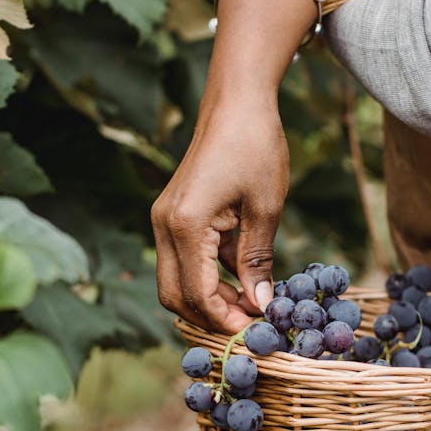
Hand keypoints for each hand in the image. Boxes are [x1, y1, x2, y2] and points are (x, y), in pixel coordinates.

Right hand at [151, 98, 286, 333]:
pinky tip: (243, 278)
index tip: (255, 329)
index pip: (197, 293)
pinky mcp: (173, 216)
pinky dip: (208, 277)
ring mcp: (164, 220)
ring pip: (174, 281)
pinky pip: (182, 260)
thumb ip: (258, 259)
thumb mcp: (266, 207)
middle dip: (209, 317)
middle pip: (174, 296)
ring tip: (250, 304)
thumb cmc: (256, 146)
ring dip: (208, 299)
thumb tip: (260, 303)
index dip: (224, 319)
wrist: (236, 102)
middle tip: (249, 324)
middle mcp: (164, 225)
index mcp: (185, 224)